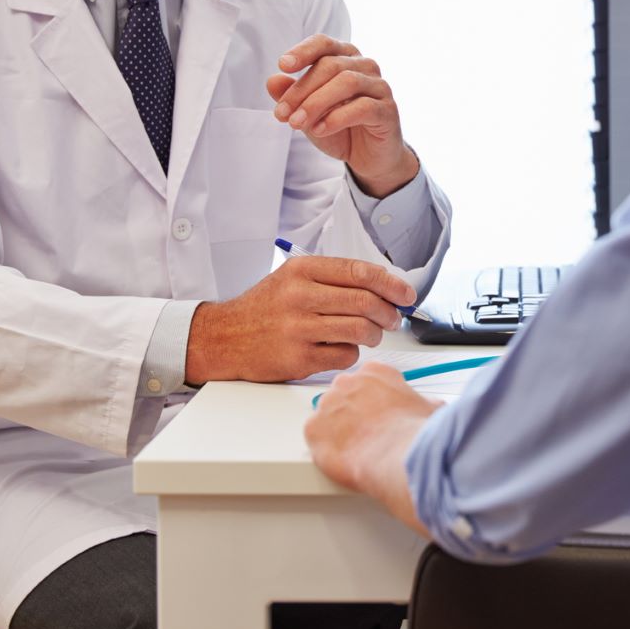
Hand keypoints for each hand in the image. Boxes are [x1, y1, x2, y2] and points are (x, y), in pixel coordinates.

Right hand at [185, 256, 416, 384]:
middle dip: (389, 313)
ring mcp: (298, 328)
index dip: (391, 284)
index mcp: (302, 270)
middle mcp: (299, 296)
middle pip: (365, 303)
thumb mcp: (292, 279)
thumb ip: (333, 280)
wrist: (223, 338)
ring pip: (360, 330)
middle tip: (393, 319)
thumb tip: (385, 287)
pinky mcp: (298, 358)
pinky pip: (345, 356)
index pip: (360, 272)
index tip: (406, 294)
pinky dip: (352, 354)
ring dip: (374, 335)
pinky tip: (341, 349)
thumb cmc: (265, 308)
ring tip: (370, 335)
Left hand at [267, 35, 419, 196]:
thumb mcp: (309, 113)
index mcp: (345, 59)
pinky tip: (320, 130)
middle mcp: (365, 67)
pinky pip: (363, 106)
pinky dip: (337, 118)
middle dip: (301, 89)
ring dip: (316, 103)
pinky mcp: (388, 110)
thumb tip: (272, 81)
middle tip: (282, 113)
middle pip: (330, 65)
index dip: (303, 51)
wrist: (369, 158)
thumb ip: (292, 96)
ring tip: (296, 123)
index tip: (283, 65)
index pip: (324, 44)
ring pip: (347, 82)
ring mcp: (380, 87)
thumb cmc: (340, 128)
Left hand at [305, 362, 440, 532]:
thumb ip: (422, 403)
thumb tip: (430, 409)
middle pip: (344, 395)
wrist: (396, 456)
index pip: (368, 379)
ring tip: (357, 448)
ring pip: (327, 416)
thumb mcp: (430, 409)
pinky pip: (314, 436)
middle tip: (368, 432)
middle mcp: (347, 382)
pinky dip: (325, 446)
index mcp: (375, 372)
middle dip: (353, 411)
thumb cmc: (413, 433)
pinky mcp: (313, 429)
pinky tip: (342, 456)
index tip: (379, 413)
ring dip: (338, 429)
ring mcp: (327, 404)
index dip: (374, 399)